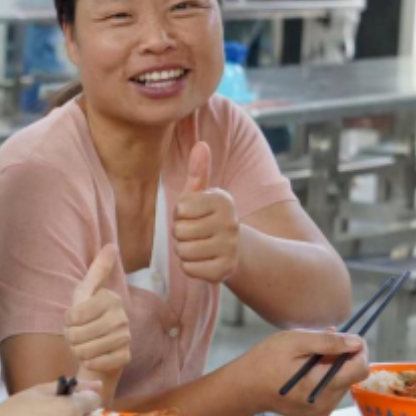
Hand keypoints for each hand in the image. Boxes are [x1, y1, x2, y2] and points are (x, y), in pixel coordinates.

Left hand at [64, 245, 130, 374]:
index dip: (68, 321)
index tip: (74, 320)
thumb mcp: (85, 292)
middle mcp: (122, 317)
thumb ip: (97, 269)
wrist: (97, 349)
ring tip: (83, 346)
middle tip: (77, 336)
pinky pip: (99, 364)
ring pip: (87, 351)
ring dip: (79, 352)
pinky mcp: (126, 357)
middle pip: (78, 335)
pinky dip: (90, 364)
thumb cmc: (87, 318)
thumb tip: (112, 245)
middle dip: (71, 339)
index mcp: (111, 298)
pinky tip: (92, 359)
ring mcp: (126, 338)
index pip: (74, 316)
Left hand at [174, 141, 238, 284]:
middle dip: (181, 234)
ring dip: (184, 251)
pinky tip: (202, 260)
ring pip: (183, 251)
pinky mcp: (225, 270)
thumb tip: (201, 145)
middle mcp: (230, 222)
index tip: (192, 215)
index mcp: (223, 200)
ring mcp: (230, 247)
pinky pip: (189, 269)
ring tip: (198, 246)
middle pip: (180, 231)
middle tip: (195, 233)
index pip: (181, 207)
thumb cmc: (209, 218)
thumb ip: (198, 172)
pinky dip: (190, 267)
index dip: (180, 213)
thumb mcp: (202, 195)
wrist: (236, 249)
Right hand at [239, 330, 368, 415]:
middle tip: (319, 346)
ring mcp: (321, 413)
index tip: (350, 338)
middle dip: (342, 358)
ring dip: (332, 368)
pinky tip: (306, 373)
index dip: (359, 350)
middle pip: (351, 376)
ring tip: (308, 359)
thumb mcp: (294, 341)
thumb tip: (357, 342)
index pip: (360, 369)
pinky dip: (324, 380)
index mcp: (321, 386)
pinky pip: (331, 394)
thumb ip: (328, 342)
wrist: (244, 387)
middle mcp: (325, 405)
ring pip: (342, 384)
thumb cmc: (265, 360)